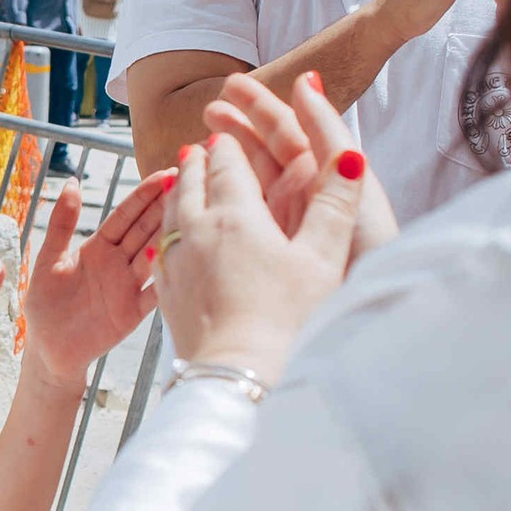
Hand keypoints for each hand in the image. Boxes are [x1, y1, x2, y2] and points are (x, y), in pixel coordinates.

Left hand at [13, 168, 172, 383]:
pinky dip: (167, 280)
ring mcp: (129, 286)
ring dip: (171, 236)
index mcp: (98, 246)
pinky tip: (182, 264)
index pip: (125, 215)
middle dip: (165, 207)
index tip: (165, 174)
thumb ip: (61, 224)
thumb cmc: (45, 304)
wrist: (49, 349)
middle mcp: (118, 262)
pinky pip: (154, 293)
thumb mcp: (48, 260)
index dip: (144, 195)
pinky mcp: (133, 312)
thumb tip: (72, 183)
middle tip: (189, 185)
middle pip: (145, 230)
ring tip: (192, 215)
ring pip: (153, 256)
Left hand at [153, 115, 368, 385]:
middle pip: (191, 181)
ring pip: (169, 211)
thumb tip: (350, 154)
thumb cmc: (287, 322)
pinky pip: (159, 248)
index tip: (228, 133)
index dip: (229, 145)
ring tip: (182, 181)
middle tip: (199, 147)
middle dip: (198, 161)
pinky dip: (166, 230)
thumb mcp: (322, 258)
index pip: (227, 164)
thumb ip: (336, 203)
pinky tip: (170, 239)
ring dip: (178, 190)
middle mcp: (197, 230)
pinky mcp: (166, 294)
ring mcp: (175, 263)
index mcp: (236, 215)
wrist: (237, 377)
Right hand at [205, 73, 397, 262]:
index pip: (291, 131)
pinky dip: (215, 195)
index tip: (235, 86)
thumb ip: (328, 132)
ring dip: (224, 156)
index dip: (263, 106)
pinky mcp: (262, 252)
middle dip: (239, 125)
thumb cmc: (365, 251)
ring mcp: (279, 225)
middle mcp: (302, 199)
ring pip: (247, 179)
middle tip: (210, 105)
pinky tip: (194, 185)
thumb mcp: (350, 177)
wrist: (360, 319)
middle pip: (265, 152)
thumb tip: (307, 82)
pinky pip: (235, 214)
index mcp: (325, 178)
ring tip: (198, 138)